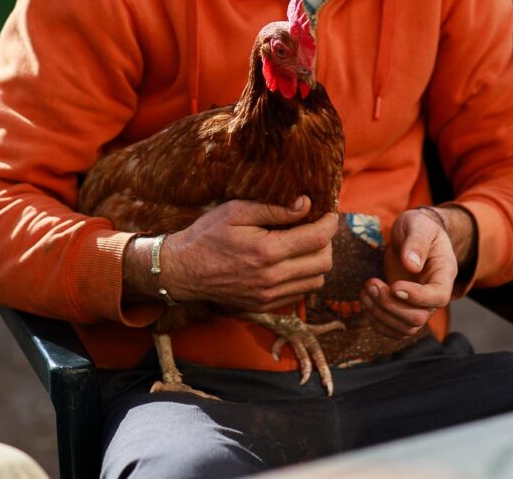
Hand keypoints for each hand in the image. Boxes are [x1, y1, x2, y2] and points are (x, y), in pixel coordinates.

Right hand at [123, 197, 337, 310]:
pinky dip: (303, 277)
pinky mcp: (264, 307)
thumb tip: (306, 204)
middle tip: (317, 226)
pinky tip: (290, 261)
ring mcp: (269, 297)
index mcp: (268, 252)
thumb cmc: (207, 235)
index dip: (329, 222)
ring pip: (316, 281)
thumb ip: (274, 208)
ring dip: (317, 261)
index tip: (329, 212)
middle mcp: (272, 279)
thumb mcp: (237, 211)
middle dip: (327, 241)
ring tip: (305, 243)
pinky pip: (299, 294)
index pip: (318, 238)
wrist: (182, 270)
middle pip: (324, 262)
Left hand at [359, 207, 457, 338]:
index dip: (416, 297)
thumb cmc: (418, 227)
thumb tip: (411, 265)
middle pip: (418, 317)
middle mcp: (434, 294)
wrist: (414, 234)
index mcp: (444, 273)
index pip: (438, 297)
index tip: (394, 286)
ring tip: (365, 291)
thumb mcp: (418, 225)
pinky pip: (395, 329)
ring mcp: (420, 304)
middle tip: (371, 284)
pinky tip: (366, 301)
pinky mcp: (405, 308)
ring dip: (381, 314)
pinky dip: (378, 321)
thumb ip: (417, 242)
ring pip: (406, 327)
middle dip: (390, 305)